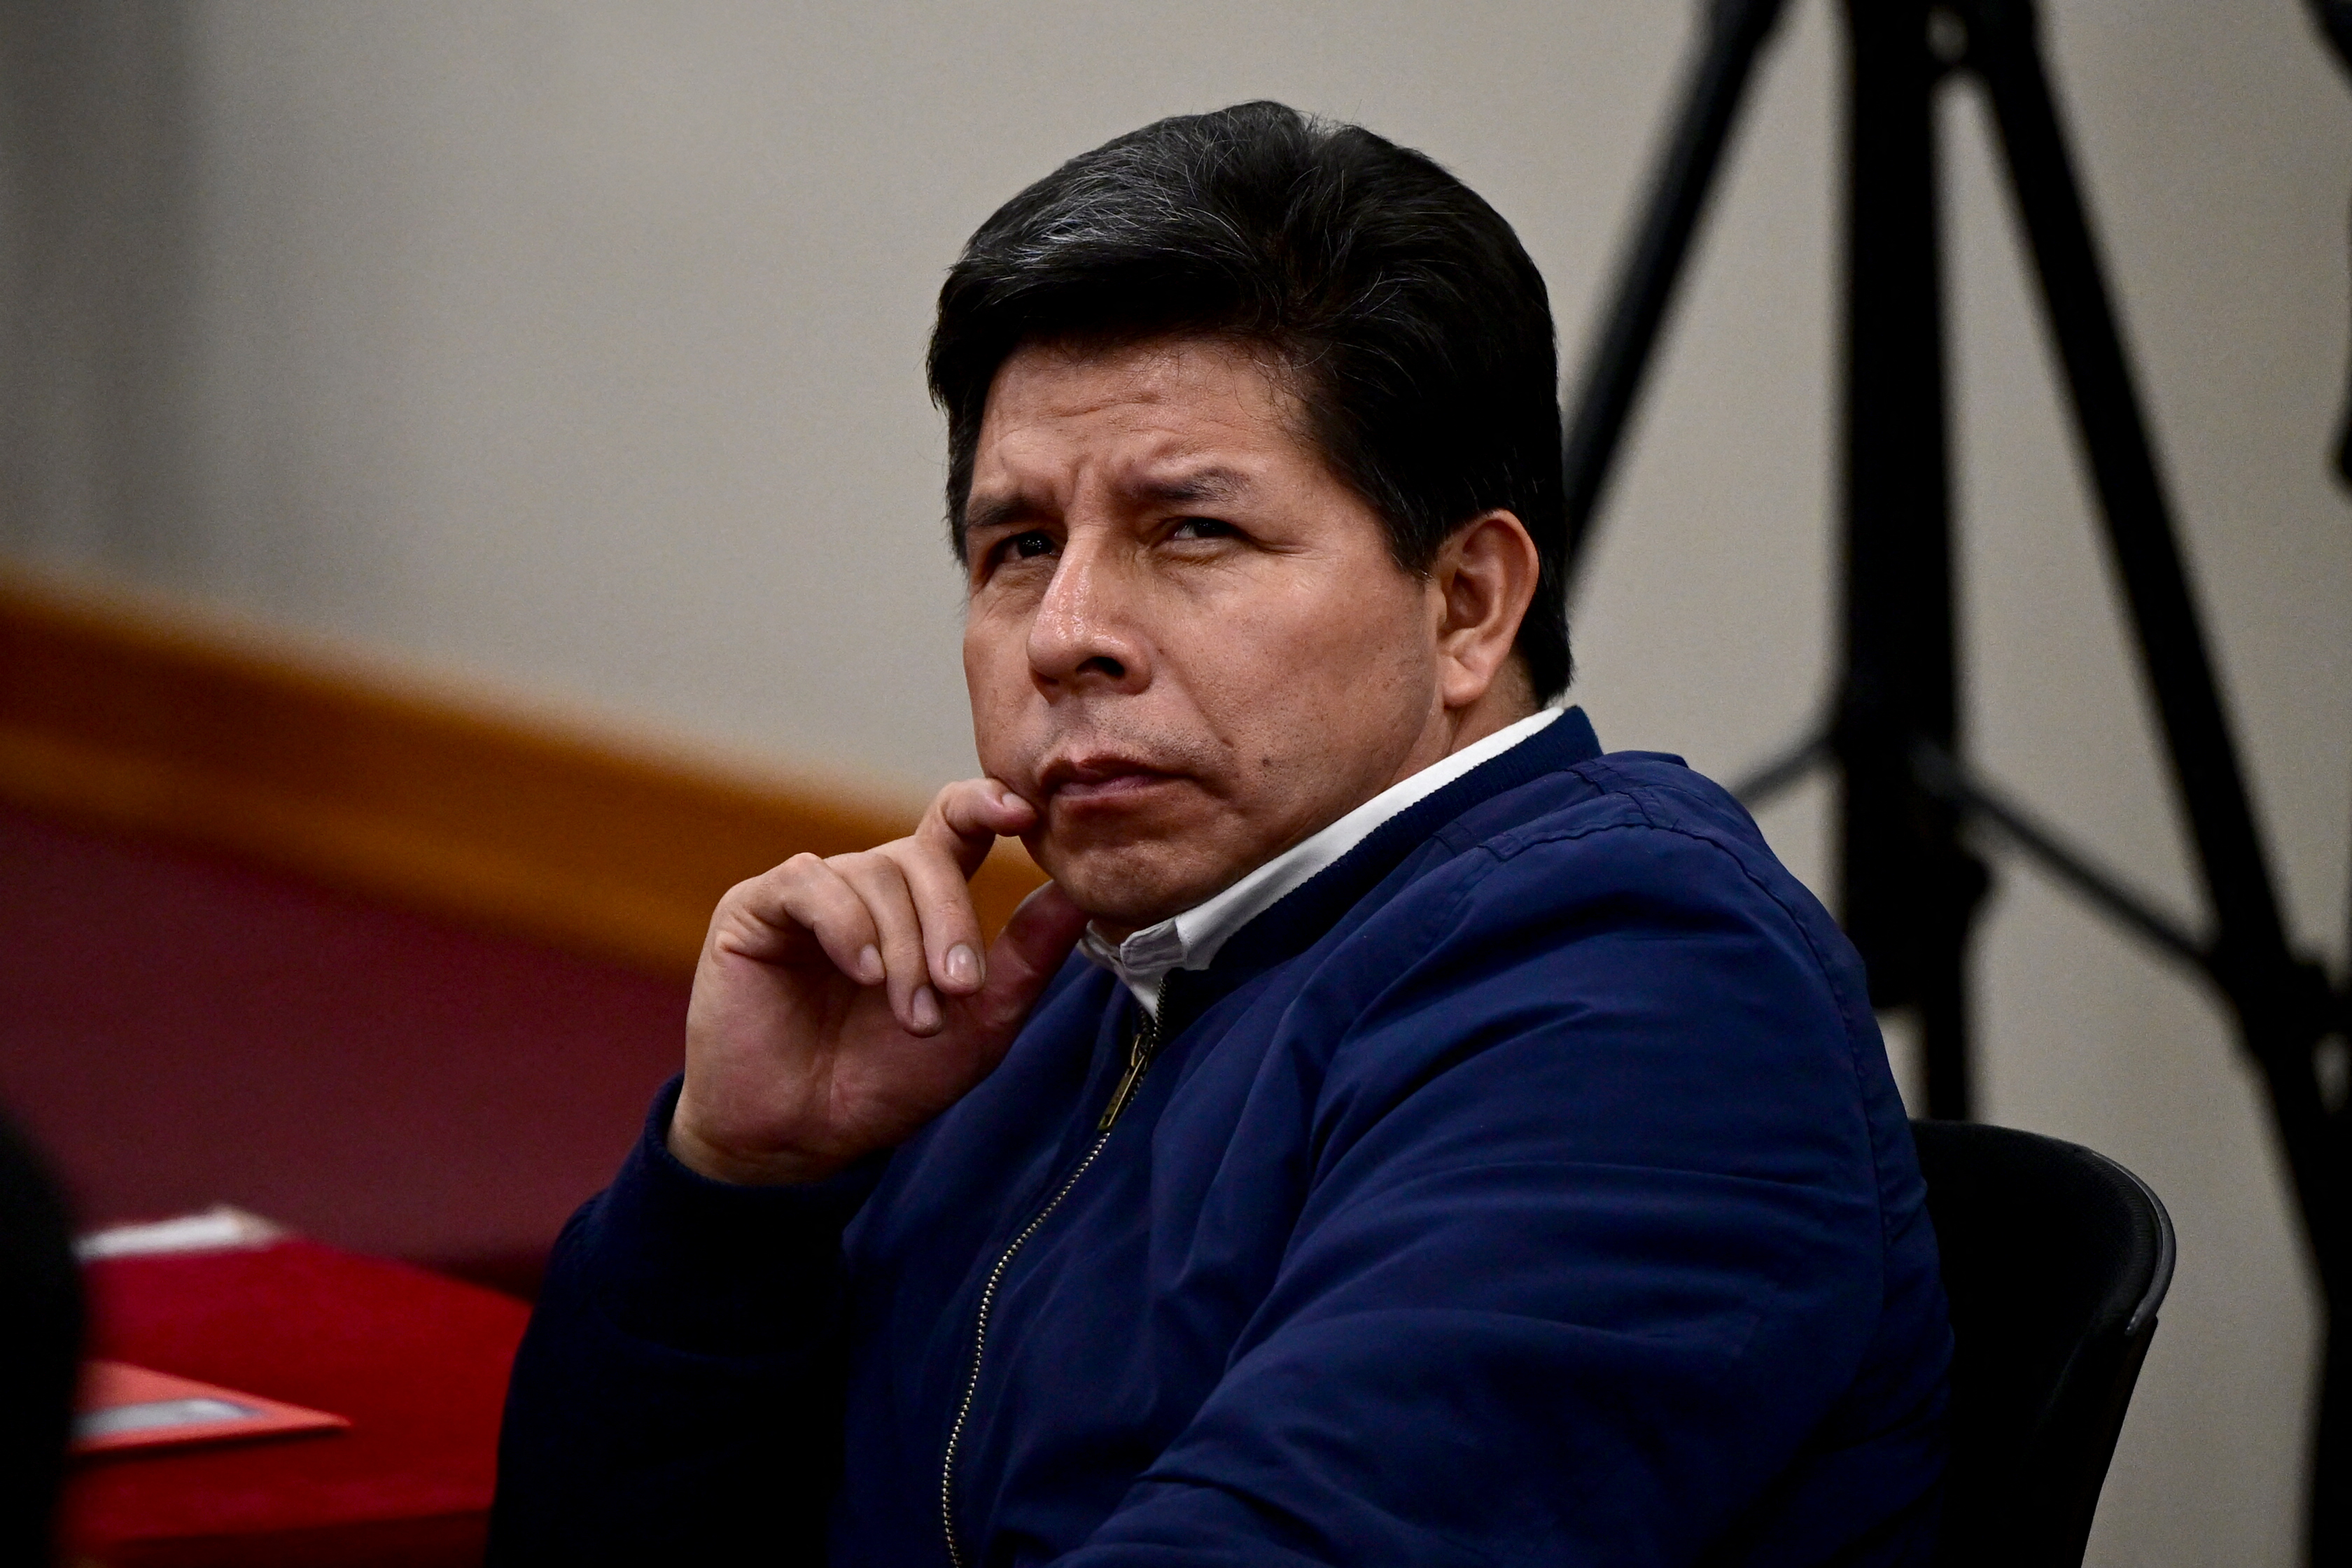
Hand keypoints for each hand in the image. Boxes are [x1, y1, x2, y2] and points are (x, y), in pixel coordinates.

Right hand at [669, 778, 1087, 1183]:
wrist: (798, 1138)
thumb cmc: (887, 1080)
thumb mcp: (980, 1024)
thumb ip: (1027, 957)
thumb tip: (1079, 894)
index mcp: (922, 900)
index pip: (957, 825)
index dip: (988, 804)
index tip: (1026, 813)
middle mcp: (867, 884)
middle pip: (926, 854)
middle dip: (951, 922)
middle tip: (960, 989)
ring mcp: (812, 893)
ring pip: (874, 874)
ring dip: (902, 949)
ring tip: (911, 1015)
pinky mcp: (756, 909)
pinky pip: (810, 884)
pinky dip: (845, 925)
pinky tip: (860, 972)